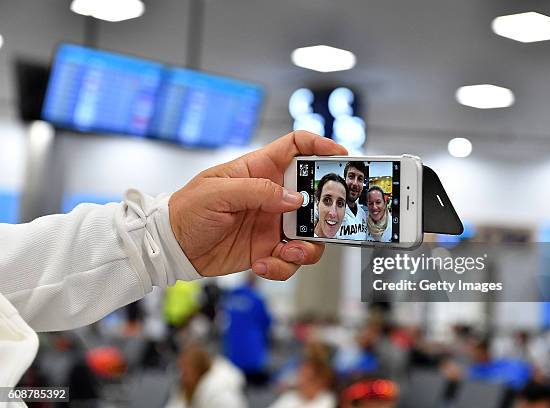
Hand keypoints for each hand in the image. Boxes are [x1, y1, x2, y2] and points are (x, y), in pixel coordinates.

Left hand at [169, 131, 347, 280]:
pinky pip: (291, 260)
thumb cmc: (187, 209)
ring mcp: (273, 223)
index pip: (296, 147)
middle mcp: (272, 196)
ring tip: (290, 253)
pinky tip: (261, 265)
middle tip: (326, 221)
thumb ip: (257, 191)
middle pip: (314, 195)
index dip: (320, 146)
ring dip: (308, 246)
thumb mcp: (217, 192)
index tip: (340, 155)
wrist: (173, 247)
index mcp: (260, 170)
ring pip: (310, 233)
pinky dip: (283, 266)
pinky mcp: (268, 249)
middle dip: (327, 209)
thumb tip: (293, 199)